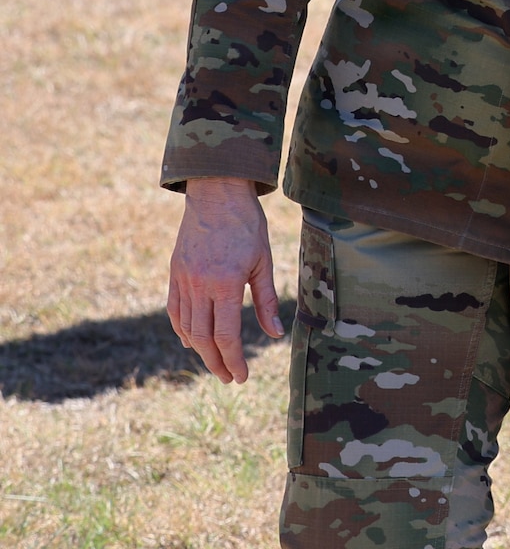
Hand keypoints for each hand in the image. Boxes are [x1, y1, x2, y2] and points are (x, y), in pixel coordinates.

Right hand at [167, 177, 282, 382]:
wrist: (217, 193)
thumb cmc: (247, 225)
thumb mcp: (263, 260)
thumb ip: (266, 299)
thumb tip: (274, 334)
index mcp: (226, 282)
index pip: (226, 334)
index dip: (234, 359)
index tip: (242, 376)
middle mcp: (200, 285)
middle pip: (204, 337)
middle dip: (216, 362)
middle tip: (229, 377)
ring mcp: (183, 280)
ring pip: (187, 327)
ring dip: (200, 350)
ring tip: (215, 362)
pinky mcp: (174, 273)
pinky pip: (175, 310)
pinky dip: (182, 330)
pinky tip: (192, 341)